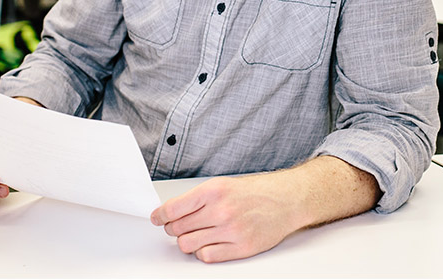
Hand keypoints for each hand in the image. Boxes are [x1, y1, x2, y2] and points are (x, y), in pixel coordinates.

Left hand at [150, 156, 378, 262]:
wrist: (286, 200)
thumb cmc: (256, 192)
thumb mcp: (224, 185)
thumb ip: (198, 199)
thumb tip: (170, 213)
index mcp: (214, 191)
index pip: (173, 208)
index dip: (160, 216)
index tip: (157, 219)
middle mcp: (221, 210)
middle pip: (178, 229)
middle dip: (174, 229)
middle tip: (179, 226)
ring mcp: (231, 230)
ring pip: (188, 245)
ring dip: (187, 242)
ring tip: (197, 235)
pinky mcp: (241, 248)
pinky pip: (206, 256)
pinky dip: (203, 252)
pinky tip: (210, 243)